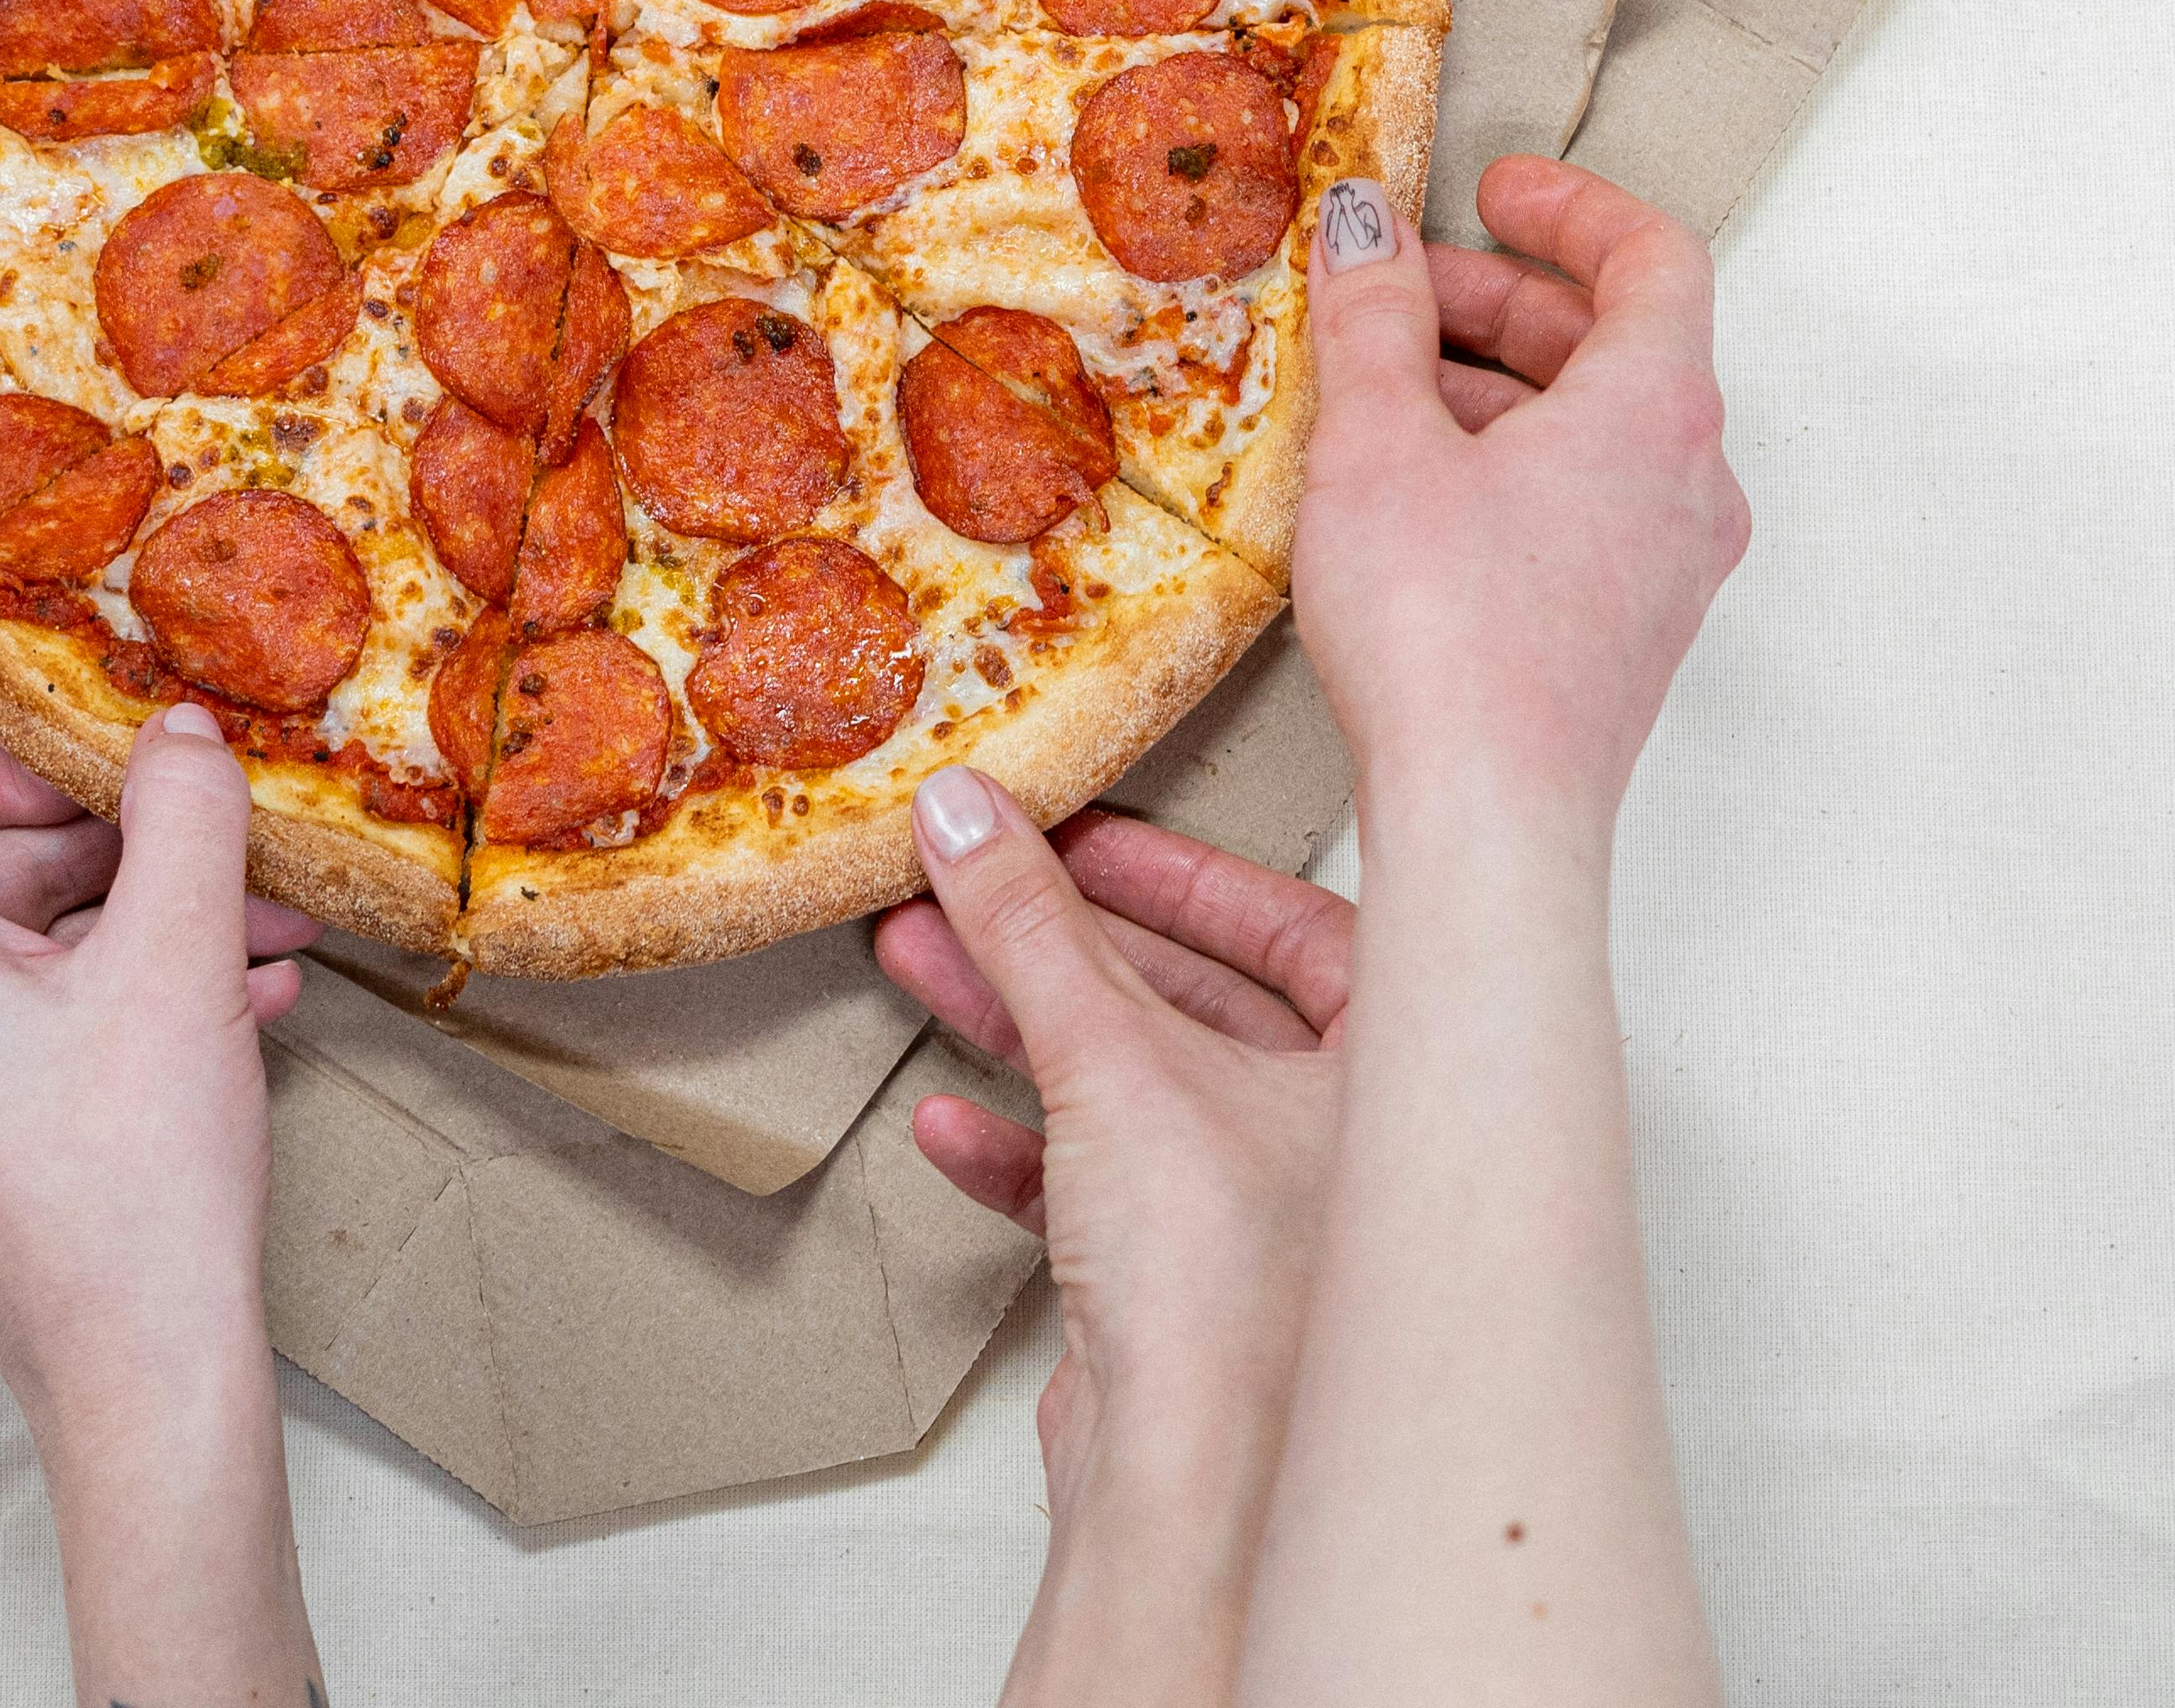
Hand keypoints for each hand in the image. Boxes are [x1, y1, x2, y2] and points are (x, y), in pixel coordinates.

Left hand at [0, 709, 328, 1704]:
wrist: (143, 1379)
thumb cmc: (134, 1175)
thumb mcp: (177, 952)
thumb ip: (181, 813)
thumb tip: (175, 732)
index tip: (73, 775)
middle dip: (110, 854)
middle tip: (212, 846)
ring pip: (13, 966)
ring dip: (139, 930)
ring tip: (262, 933)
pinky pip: (20, 1040)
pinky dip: (115, 1004)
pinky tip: (240, 1006)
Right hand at [885, 793, 1348, 1705]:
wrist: (1195, 1506)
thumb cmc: (1235, 1302)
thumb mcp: (1110, 1056)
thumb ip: (1027, 925)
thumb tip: (966, 816)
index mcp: (1400, 1076)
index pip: (1299, 924)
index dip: (1182, 873)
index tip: (1083, 838)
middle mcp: (1352, 1149)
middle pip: (1194, 1003)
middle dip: (1060, 946)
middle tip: (971, 885)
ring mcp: (1270, 1230)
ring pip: (1135, 1090)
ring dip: (1019, 1028)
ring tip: (922, 966)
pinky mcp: (1190, 1302)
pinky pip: (1101, 1190)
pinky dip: (1025, 1151)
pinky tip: (954, 1125)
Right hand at [1292, 158, 1751, 842]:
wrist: (1487, 816)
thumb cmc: (1445, 629)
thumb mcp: (1377, 441)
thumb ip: (1373, 318)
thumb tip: (1366, 229)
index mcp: (1658, 409)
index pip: (1654, 259)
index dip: (1572, 206)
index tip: (1494, 187)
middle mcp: (1692, 482)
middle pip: (1619, 343)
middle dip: (1502, 299)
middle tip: (1396, 288)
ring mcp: (1670, 564)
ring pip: (1597, 429)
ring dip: (1495, 384)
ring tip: (1378, 390)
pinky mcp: (1628, 627)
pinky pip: (1584, 501)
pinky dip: (1508, 459)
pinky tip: (1407, 488)